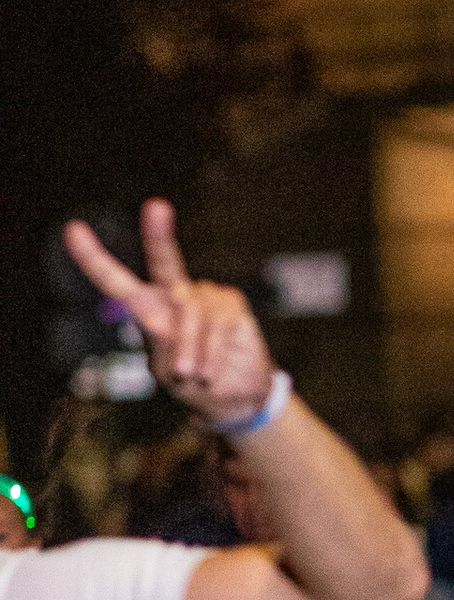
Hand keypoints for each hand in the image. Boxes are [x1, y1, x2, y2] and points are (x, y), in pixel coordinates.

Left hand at [63, 200, 273, 428]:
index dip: (93, 257)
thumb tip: (187, 313)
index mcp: (149, 309)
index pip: (116, 281)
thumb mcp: (167, 372)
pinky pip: (219, 324)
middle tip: (157, 206)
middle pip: (165, 260)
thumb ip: (168, 345)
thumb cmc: (193, 381)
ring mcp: (205, 296)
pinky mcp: (232, 304)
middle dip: (159, 234)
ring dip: (192, 350)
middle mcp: (176, 295)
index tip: (73, 230)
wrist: (233, 393)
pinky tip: (212, 368)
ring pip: (192, 315)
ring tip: (194, 375)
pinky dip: (212, 352)